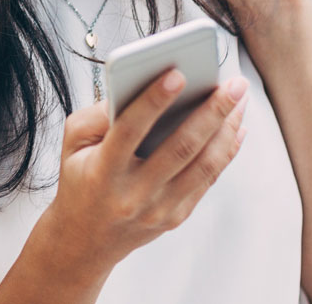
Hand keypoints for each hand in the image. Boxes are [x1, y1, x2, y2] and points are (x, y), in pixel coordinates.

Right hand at [43, 70, 248, 268]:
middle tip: (232, 84)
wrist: (85, 238)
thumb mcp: (72, 144)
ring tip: (239, 98)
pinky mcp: (178, 216)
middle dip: (211, 111)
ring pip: (203, 165)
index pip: (130, 131)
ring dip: (227, 128)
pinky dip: (226, 150)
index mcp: (102, 172)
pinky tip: (236, 126)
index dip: (153, 101)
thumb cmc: (80, 179)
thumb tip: (139, 88)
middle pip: (180, 148)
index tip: (177, 73)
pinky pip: (208, 179)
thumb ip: (97, 115)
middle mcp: (133, 193)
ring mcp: (159, 209)